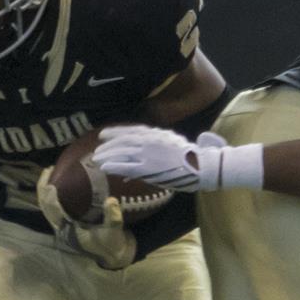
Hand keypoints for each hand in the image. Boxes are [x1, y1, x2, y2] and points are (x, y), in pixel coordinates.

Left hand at [37, 167, 135, 269]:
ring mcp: (64, 223)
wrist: (115, 254)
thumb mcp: (114, 232)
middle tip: (50, 169)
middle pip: (45, 206)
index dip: (50, 198)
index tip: (51, 184)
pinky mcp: (69, 220)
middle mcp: (62, 227)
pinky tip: (63, 180)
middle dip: (44, 187)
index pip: (53, 212)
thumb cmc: (112, 244)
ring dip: (47, 189)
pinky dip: (55, 192)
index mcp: (68, 231)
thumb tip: (111, 200)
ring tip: (52, 171)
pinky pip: (56, 204)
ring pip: (48, 205)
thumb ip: (113, 218)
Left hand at [94, 124, 252, 192]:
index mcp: (156, 134)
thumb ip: (157, 145)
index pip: (131, 130)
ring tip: (97, 160)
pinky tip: (105, 168)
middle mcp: (150, 141)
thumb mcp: (173, 144)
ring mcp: (149, 154)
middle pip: (123, 141)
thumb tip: (149, 150)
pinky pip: (127, 166)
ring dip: (108, 156)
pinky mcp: (149, 168)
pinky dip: (114, 166)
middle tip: (97, 150)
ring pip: (122, 153)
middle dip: (108, 146)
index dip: (115, 132)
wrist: (202, 165)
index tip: (104, 134)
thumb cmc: (190, 157)